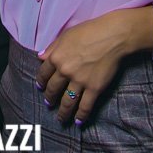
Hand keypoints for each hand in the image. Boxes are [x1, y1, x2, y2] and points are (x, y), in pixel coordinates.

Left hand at [35, 7, 152, 125]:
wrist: (112, 36)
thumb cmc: (90, 31)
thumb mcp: (66, 35)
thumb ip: (52, 47)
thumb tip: (41, 57)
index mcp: (56, 57)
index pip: (43, 74)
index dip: (41, 82)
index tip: (40, 87)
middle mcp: (65, 71)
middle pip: (53, 89)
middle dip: (50, 98)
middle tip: (49, 103)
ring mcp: (79, 81)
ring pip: (67, 101)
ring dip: (62, 112)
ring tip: (60, 118)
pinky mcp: (94, 88)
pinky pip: (85, 106)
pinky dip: (81, 116)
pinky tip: (78, 122)